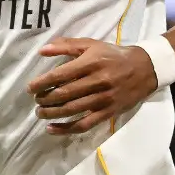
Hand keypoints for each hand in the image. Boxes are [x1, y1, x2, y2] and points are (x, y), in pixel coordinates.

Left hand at [26, 37, 159, 134]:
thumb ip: (66, 46)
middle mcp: (97, 81)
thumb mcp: (91, 45)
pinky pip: (84, 125)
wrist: (144, 69)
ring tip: (40, 113)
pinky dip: (66, 129)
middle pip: (64, 94)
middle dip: (45, 99)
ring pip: (72, 110)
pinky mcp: (108, 113)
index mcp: (91, 63)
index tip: (30, 88)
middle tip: (36, 100)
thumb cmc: (113, 55)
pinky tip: (52, 129)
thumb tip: (42, 51)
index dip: (42, 83)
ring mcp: (103, 99)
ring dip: (52, 114)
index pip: (60, 75)